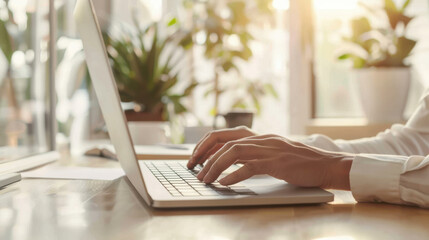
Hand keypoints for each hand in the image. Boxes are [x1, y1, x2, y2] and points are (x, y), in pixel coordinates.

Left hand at [189, 132, 352, 189]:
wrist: (326, 164)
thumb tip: (232, 163)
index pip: (225, 133)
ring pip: (234, 152)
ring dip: (215, 166)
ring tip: (205, 179)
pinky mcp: (276, 162)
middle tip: (194, 169)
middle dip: (204, 154)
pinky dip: (234, 175)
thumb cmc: (300, 162)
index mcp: (259, 136)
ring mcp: (269, 149)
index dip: (207, 144)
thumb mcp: (274, 153)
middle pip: (225, 141)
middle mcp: (261, 139)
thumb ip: (255, 154)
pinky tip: (224, 183)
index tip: (196, 157)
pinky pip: (250, 166)